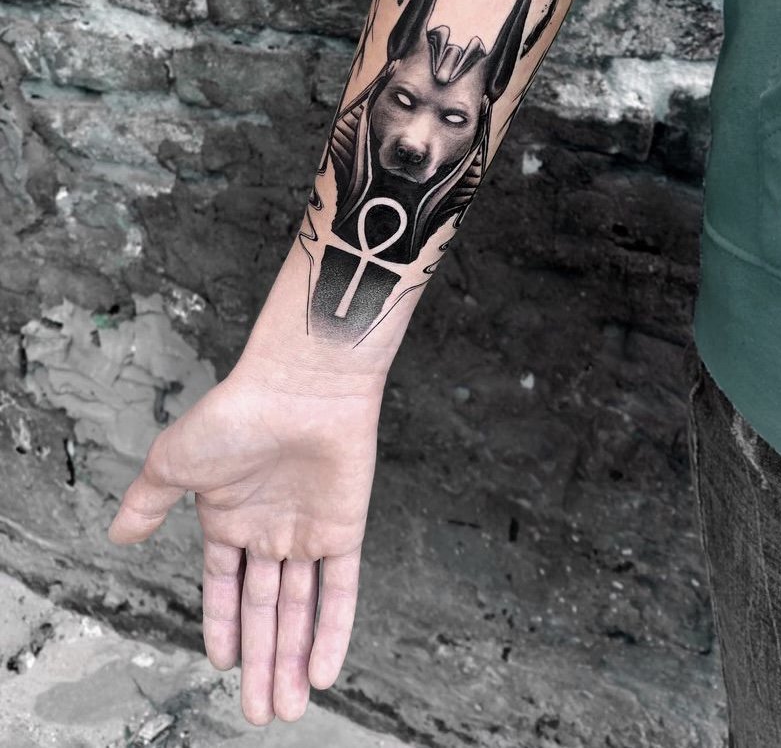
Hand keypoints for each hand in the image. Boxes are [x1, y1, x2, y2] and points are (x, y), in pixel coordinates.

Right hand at [107, 340, 384, 724]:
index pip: (225, 586)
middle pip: (265, 608)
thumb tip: (118, 534)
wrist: (299, 387)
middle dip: (261, 661)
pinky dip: (333, 633)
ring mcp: (307, 531)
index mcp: (229, 517)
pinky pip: (341, 591)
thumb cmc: (234, 415)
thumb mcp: (173, 462)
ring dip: (292, 658)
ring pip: (300, 609)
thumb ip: (147, 501)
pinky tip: (322, 672)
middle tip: (258, 711)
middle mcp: (270, 529)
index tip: (224, 665)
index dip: (224, 626)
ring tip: (285, 707)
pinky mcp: (344, 530)